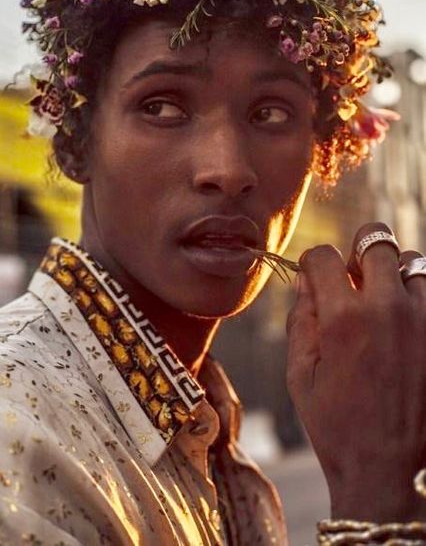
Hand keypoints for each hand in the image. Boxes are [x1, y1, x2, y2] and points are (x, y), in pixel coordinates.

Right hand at [286, 222, 425, 521]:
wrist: (391, 474)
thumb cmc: (338, 428)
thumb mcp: (300, 375)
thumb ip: (301, 320)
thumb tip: (306, 282)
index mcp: (342, 318)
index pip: (324, 255)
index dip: (312, 261)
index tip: (314, 274)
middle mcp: (387, 308)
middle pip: (376, 239)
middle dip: (358, 250)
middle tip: (353, 276)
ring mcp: (424, 320)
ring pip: (413, 263)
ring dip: (394, 274)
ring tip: (384, 303)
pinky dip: (417, 298)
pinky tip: (406, 324)